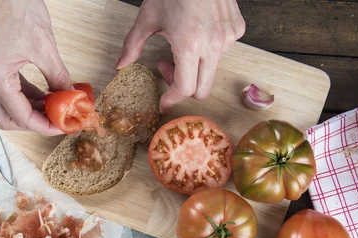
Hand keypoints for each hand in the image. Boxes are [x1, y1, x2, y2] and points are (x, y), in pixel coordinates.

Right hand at [0, 0, 70, 135]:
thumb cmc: (15, 6)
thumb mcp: (45, 47)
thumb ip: (58, 77)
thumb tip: (69, 96)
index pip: (20, 116)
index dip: (44, 126)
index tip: (62, 126)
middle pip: (6, 119)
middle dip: (33, 124)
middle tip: (56, 122)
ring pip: (3, 107)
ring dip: (27, 111)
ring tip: (53, 109)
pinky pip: (2, 91)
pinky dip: (22, 97)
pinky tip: (41, 96)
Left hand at [117, 0, 244, 111]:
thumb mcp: (147, 17)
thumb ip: (133, 45)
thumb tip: (120, 65)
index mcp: (189, 44)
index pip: (185, 88)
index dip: (172, 99)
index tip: (164, 102)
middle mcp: (213, 44)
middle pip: (202, 89)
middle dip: (184, 87)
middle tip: (169, 70)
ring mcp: (228, 37)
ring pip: (212, 70)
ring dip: (196, 67)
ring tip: (182, 45)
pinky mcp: (237, 29)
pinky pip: (224, 51)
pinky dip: (210, 50)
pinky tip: (198, 33)